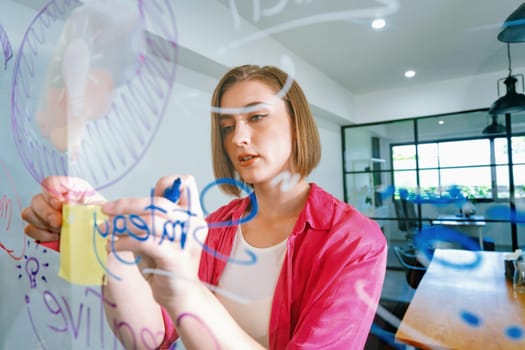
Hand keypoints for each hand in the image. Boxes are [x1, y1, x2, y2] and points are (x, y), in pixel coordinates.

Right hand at [21, 176, 103, 241]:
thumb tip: (80, 207)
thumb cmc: (100, 217)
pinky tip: (56, 236)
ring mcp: (45, 212)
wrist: (99, 234)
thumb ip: (89, 205)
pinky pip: (30, 229)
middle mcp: (54, 197)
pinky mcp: (41, 227)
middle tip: (59, 222)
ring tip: (61, 230)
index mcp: (70, 187)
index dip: (51, 194)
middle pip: (36, 199)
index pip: (49, 182)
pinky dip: (42, 234)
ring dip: (44, 224)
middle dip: (47, 213)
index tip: (60, 205)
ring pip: (29, 213)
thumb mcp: (100, 208)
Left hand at [103, 175, 207, 309]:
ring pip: (150, 221)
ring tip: (106, 230)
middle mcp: (194, 224)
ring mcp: (187, 241)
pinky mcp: (175, 259)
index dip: (164, 183)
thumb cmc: (167, 264)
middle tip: (106, 210)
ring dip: (122, 224)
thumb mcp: (162, 235)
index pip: (186, 183)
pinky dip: (124, 242)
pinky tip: (114, 246)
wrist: (181, 295)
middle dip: (127, 204)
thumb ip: (151, 218)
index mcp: (194, 214)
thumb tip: (118, 206)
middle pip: (159, 202)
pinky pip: (145, 242)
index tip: (141, 199)